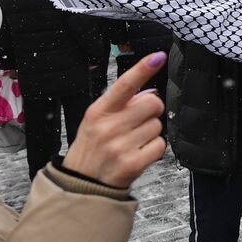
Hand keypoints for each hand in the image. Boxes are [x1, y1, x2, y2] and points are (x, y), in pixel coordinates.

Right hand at [62, 51, 166, 186]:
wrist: (81, 185)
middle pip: (152, 103)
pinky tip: (138, 154)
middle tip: (138, 122)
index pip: (124, 84)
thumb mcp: (96, 121)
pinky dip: (153, 149)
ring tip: (133, 142)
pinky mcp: (132, 163)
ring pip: (158, 125)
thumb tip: (151, 92)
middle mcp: (109, 126)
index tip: (158, 57)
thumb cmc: (91, 149)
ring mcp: (121, 146)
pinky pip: (159, 146)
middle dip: (151, 111)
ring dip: (151, 133)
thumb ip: (121, 105)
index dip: (143, 69)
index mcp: (98, 111)